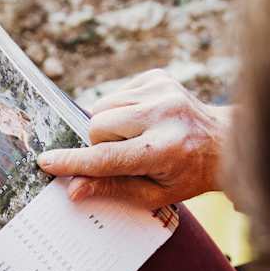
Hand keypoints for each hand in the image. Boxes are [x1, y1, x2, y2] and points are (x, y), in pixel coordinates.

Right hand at [38, 69, 230, 208]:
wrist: (222, 141)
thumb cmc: (185, 175)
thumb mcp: (153, 195)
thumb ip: (112, 190)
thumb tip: (73, 189)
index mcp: (164, 149)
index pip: (107, 156)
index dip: (74, 162)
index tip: (47, 162)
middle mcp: (164, 114)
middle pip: (98, 125)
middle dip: (99, 143)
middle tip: (124, 155)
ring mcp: (162, 90)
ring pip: (102, 107)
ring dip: (108, 126)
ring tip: (134, 138)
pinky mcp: (157, 76)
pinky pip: (114, 94)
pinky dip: (119, 110)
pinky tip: (141, 121)